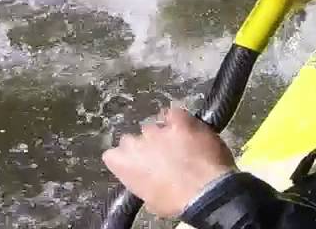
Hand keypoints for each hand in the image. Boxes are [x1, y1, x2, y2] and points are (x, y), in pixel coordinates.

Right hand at [102, 105, 236, 217]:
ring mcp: (158, 129)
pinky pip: (174, 113)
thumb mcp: (151, 201)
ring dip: (162, 133)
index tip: (137, 166)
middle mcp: (136, 143)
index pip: (112, 155)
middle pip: (133, 139)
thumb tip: (152, 181)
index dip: (126, 160)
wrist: (203, 191)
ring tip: (177, 143)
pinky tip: (184, 126)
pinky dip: (177, 119)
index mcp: (123, 164)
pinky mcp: (180, 121)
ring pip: (153, 125)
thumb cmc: (175, 202)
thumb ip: (144, 184)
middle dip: (144, 146)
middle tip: (159, 157)